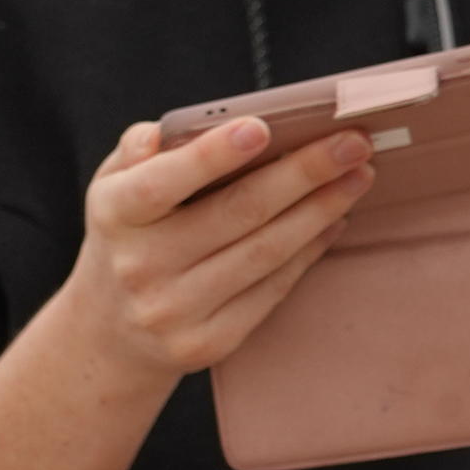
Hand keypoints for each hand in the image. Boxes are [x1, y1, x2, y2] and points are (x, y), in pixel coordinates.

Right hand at [60, 117, 372, 384]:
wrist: (110, 332)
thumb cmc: (129, 235)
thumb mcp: (114, 186)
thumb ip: (139, 151)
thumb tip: (167, 132)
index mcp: (115, 214)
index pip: (162, 182)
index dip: (213, 155)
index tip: (263, 126)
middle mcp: (140, 265)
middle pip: (238, 213)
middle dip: (304, 173)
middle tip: (354, 142)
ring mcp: (173, 310)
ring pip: (265, 253)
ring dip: (321, 210)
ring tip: (359, 175)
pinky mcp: (207, 342)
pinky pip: (272, 289)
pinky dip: (310, 251)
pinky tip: (335, 220)